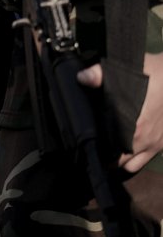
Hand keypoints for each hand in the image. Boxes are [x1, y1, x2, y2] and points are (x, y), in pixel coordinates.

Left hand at [77, 53, 162, 171]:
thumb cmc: (155, 74)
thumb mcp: (129, 71)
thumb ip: (101, 75)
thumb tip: (82, 78)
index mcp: (131, 128)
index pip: (108, 151)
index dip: (96, 151)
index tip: (88, 146)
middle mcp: (143, 141)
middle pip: (118, 162)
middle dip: (107, 158)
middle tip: (97, 149)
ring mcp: (155, 144)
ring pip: (132, 165)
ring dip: (122, 161)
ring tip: (112, 152)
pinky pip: (147, 159)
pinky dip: (138, 158)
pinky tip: (130, 148)